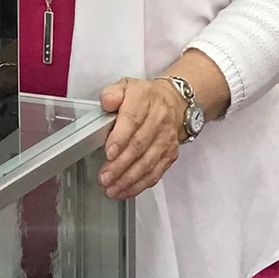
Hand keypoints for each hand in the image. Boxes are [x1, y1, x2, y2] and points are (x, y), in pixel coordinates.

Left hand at [97, 76, 184, 200]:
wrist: (174, 102)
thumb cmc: (143, 97)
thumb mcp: (125, 86)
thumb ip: (112, 93)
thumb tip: (107, 102)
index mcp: (144, 99)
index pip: (132, 119)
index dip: (120, 138)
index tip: (109, 153)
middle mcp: (158, 120)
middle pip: (139, 145)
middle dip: (120, 165)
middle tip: (104, 177)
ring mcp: (166, 139)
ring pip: (148, 163)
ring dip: (128, 179)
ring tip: (111, 189)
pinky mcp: (170, 154)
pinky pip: (155, 172)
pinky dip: (139, 185)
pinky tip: (124, 191)